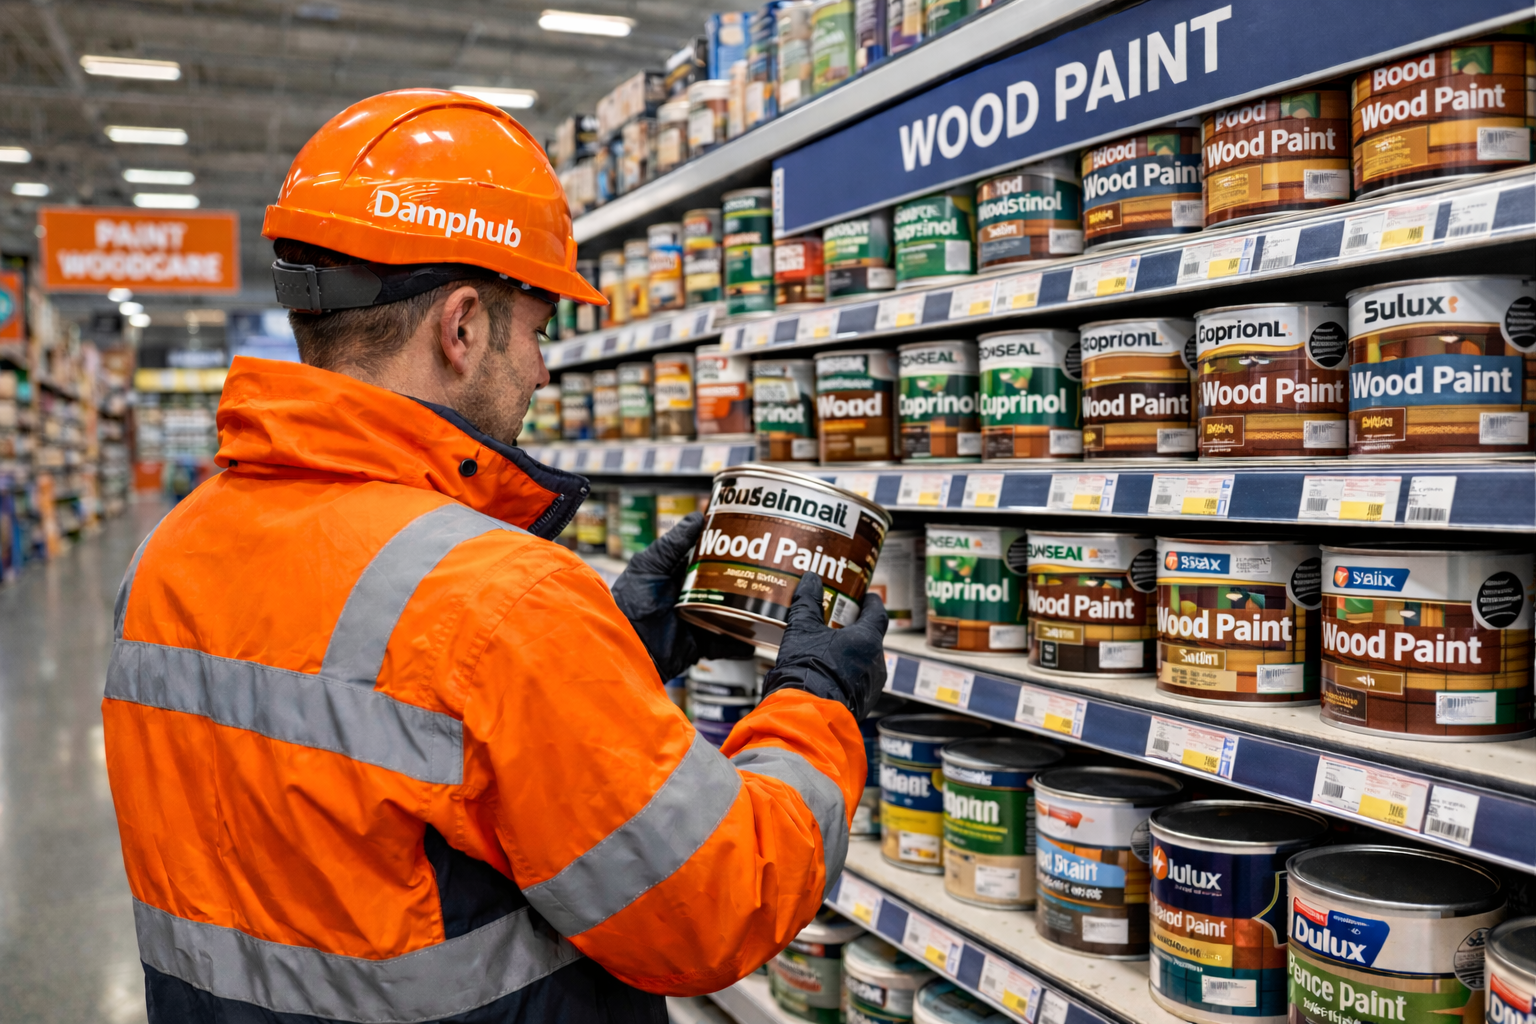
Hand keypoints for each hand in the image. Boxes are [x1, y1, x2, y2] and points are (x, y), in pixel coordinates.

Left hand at [610, 512, 754, 680]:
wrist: (627, 644)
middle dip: (742, 579)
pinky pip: (726, 643)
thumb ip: (672, 544)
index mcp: (676, 574)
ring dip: (746, 610)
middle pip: (722, 585)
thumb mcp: (649, 566)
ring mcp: (697, 620)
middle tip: (767, 568)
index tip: (746, 537)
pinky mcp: (700, 643)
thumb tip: (697, 517)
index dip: (724, 549)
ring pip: (729, 613)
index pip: (705, 557)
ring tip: (768, 600)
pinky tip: (758, 637)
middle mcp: (689, 596)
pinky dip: (741, 643)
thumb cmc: (631, 602)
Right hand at [761, 573, 887, 718]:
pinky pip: (858, 682)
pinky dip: (847, 674)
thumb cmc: (807, 670)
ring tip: (829, 649)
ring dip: (851, 654)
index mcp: (867, 640)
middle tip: (838, 622)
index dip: (871, 603)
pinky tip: (828, 673)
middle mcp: (876, 662)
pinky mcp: (862, 704)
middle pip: (871, 638)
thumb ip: (808, 602)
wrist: (804, 714)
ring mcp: (871, 686)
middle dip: (856, 630)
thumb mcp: (802, 630)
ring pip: (865, 662)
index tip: (865, 597)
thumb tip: (811, 580)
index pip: (878, 613)